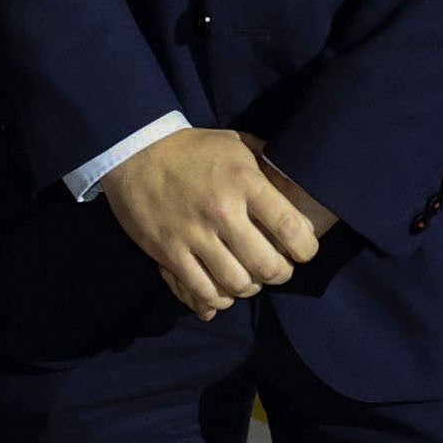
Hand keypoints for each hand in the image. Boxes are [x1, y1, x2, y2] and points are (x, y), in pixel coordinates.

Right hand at [103, 127, 328, 319]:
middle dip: (281, 274)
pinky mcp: (169, 251)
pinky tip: (223, 290)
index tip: (304, 249)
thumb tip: (296, 184)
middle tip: (278, 269)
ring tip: (250, 279)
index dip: (306, 248)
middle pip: (267, 265)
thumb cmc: (192, 149)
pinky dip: (218, 298)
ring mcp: (193, 234)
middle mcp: (222, 210)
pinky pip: (202, 290)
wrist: (135, 152)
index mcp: (244, 181)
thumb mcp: (235, 143)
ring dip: (250, 287)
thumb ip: (266, 164)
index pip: (291, 227)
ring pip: (237, 283)